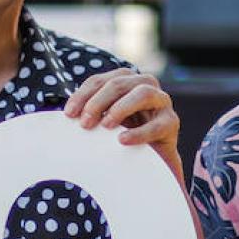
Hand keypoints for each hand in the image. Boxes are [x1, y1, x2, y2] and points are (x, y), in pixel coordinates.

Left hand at [63, 67, 182, 183]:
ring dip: (121, 108)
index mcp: (126, 81)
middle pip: (119, 83)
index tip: (69, 114)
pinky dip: (139, 132)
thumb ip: (90, 114)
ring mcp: (161, 102)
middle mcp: (145, 85)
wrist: (153, 158)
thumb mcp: (105, 121)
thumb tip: (66, 116)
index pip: (100, 81)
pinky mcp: (172, 122)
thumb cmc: (125, 134)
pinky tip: (123, 140)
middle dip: (98, 101)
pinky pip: (158, 124)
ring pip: (143, 93)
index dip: (83, 94)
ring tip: (106, 125)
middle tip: (85, 122)